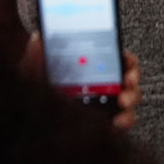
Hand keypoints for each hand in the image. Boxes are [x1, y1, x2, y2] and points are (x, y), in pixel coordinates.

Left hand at [20, 34, 141, 129]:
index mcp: (88, 69)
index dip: (125, 57)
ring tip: (123, 101)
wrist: (30, 126)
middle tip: (127, 80)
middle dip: (132, 77)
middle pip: (127, 77)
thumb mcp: (33, 75)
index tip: (126, 59)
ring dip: (132, 97)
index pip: (113, 58)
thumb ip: (35, 57)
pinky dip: (125, 121)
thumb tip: (37, 37)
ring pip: (130, 98)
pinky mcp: (105, 125)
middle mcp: (100, 86)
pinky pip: (123, 122)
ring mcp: (105, 106)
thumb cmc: (36, 96)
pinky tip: (116, 121)